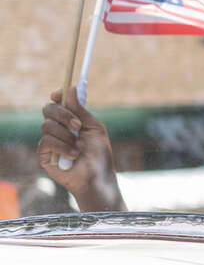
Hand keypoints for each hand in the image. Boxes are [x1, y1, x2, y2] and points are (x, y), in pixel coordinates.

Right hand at [38, 88, 123, 209]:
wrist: (97, 176)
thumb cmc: (99, 153)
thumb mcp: (94, 128)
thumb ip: (81, 110)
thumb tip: (71, 87)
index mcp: (71, 119)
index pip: (58, 101)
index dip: (58, 95)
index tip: (61, 94)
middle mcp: (58, 127)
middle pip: (48, 109)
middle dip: (63, 114)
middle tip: (78, 125)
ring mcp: (49, 140)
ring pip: (47, 126)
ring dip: (66, 135)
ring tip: (79, 147)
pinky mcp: (44, 154)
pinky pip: (46, 142)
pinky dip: (62, 147)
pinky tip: (73, 155)